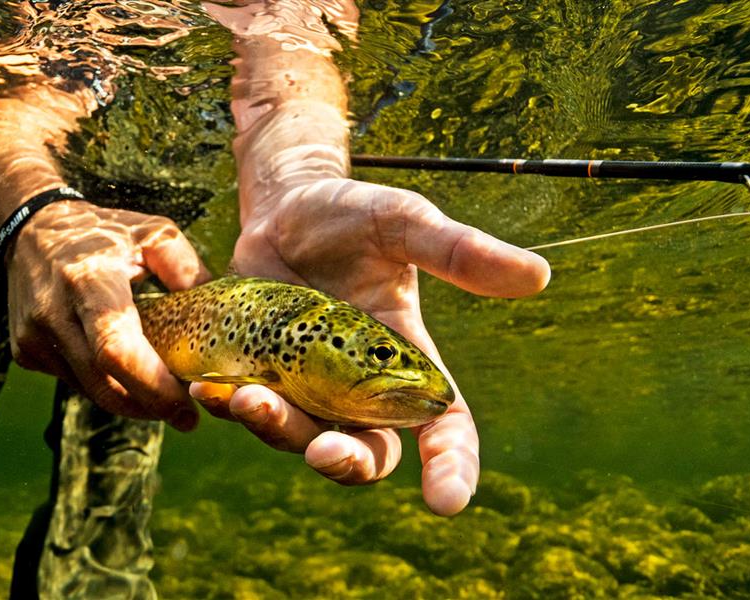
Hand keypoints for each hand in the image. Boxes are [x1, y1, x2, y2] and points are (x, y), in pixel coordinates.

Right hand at [7, 200, 210, 429]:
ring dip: (130, 400)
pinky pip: (75, 382)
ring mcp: (33, 337)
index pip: (117, 349)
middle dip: (149, 406)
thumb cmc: (101, 230)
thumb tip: (219, 316)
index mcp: (88, 280)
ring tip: (162, 393)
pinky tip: (125, 372)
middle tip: (186, 416)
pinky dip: (105, 384)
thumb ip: (188, 271)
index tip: (187, 408)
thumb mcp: (153, 232)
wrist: (30, 228)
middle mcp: (54, 313)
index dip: (152, 387)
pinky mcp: (25, 351)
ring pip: (91, 390)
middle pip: (105, 384)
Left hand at [193, 177, 548, 514]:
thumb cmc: (353, 214)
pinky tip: (212, 388)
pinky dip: (231, 409)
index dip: (452, 469)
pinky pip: (246, 413)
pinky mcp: (256, 376)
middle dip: (349, 465)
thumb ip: (459, 251)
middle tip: (327, 452)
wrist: (283, 204)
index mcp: (410, 362)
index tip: (446, 500)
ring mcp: (306, 387)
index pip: (445, 429)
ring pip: (300, 438)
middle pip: (369, 455)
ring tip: (248, 397)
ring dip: (278, 431)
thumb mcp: (404, 222)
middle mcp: (360, 388)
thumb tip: (538, 275)